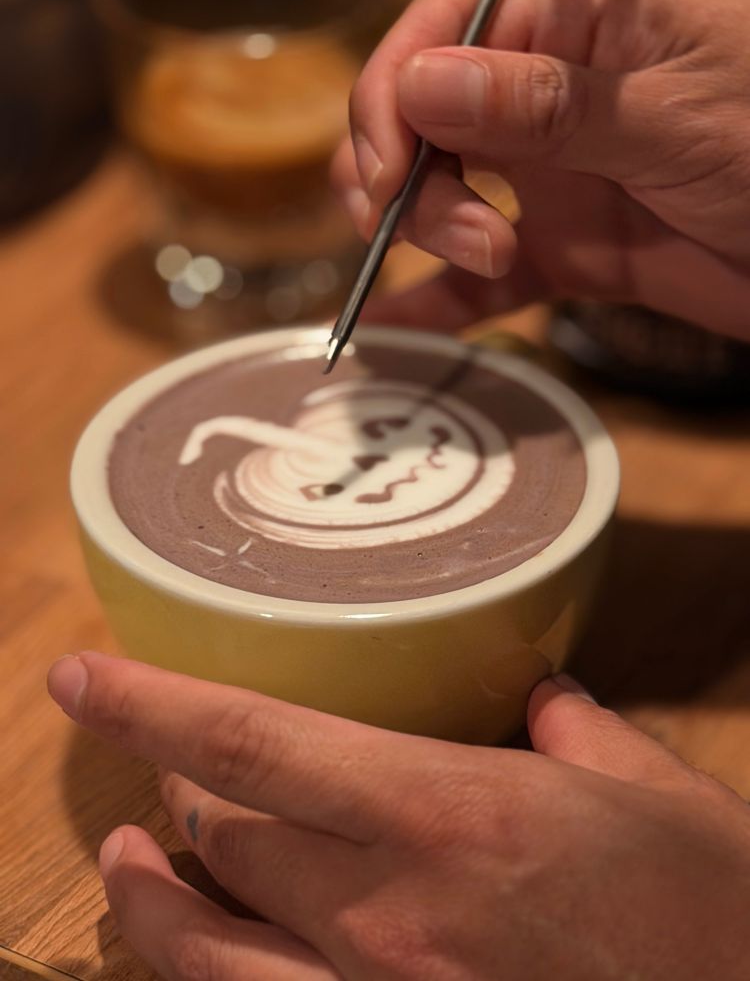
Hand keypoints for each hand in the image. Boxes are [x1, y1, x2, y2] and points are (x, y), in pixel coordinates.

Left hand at [48, 653, 749, 979]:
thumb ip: (578, 732)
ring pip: (204, 952)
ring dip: (148, 902)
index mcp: (450, 816)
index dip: (149, 703)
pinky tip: (198, 961)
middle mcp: (392, 917)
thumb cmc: (717, 918)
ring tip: (124, 865)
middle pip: (221, 835)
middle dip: (175, 791)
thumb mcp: (655, 796)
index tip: (80, 675)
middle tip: (165, 767)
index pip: (252, 743)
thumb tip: (545, 701)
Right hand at [334, 0, 749, 340]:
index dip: (392, 100)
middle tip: (464, 232)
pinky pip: (478, 278)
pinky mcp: (561, 249)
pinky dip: (435, 303)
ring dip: (429, 232)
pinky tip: (388, 325)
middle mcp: (545, 92)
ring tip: (491, 261)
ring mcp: (549, 174)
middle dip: (413, 177)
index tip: (388, 176)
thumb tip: (421, 86)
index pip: (440, 31)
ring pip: (437, 192)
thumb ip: (547, 105)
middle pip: (421, 117)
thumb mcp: (674, 115)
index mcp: (574, 18)